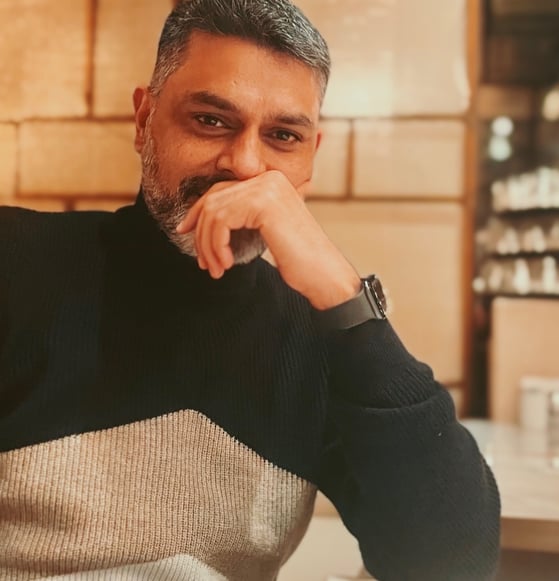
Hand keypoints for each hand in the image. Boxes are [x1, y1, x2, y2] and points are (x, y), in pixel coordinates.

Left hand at [176, 170, 360, 308]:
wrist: (323, 274)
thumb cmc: (297, 258)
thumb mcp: (264, 230)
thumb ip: (241, 216)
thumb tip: (199, 217)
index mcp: (269, 181)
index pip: (220, 190)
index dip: (197, 212)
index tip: (185, 231)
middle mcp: (268, 178)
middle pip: (213, 200)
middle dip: (201, 233)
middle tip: (204, 262)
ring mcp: (266, 188)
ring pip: (213, 213)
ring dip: (208, 246)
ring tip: (216, 269)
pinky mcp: (263, 204)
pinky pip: (221, 222)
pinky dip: (217, 246)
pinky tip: (227, 263)